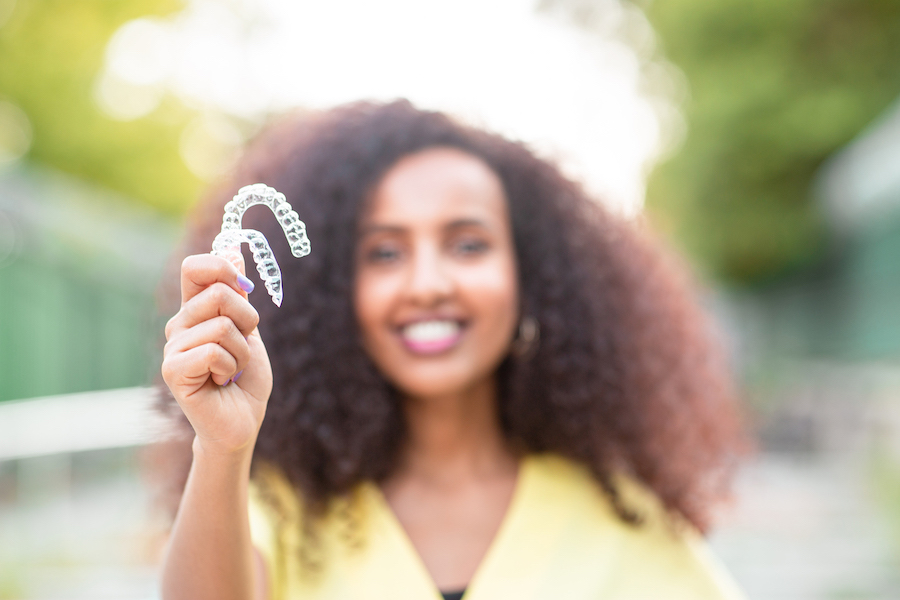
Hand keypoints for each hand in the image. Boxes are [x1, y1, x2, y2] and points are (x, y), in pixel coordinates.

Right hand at [162, 253, 272, 455]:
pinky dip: (231, 367)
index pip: (195, 268)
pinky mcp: (173, 370)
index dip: (222, 268)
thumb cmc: (246, 378)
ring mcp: (173, 347)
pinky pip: (214, 351)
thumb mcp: (248, 328)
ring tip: (231, 370)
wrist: (242, 420)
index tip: (242, 288)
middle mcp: (179, 324)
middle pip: (220, 294)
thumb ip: (237, 293)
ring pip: (222, 326)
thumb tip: (232, 250)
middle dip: (247, 321)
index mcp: (195, 310)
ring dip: (242, 352)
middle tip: (242, 348)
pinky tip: (222, 381)